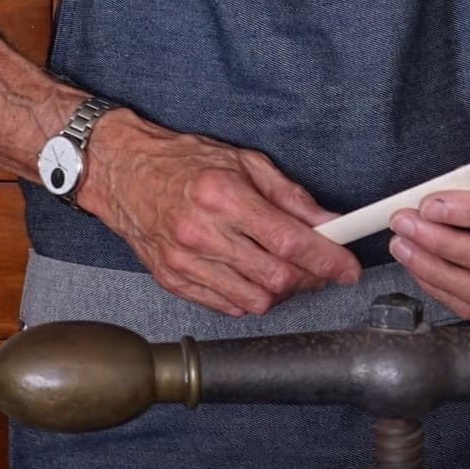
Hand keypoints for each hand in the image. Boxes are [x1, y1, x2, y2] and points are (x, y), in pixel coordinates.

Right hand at [82, 111, 359, 319]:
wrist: (122, 173)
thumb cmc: (183, 162)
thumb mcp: (244, 162)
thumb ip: (290, 197)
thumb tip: (329, 223)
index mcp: (223, 196)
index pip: (289, 241)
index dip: (327, 260)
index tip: (347, 268)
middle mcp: (202, 233)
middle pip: (276, 278)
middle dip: (310, 278)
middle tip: (320, 267)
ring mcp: (184, 262)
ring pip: (254, 300)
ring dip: (281, 291)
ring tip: (284, 269)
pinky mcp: (172, 280)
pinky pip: (226, 306)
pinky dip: (250, 297)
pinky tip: (251, 275)